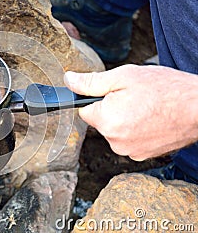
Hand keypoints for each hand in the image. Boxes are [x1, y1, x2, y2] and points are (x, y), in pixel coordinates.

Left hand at [65, 64, 197, 160]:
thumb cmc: (165, 89)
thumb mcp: (123, 77)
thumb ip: (91, 82)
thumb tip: (68, 80)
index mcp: (106, 121)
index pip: (84, 110)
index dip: (97, 99)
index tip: (111, 93)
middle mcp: (115, 142)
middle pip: (100, 121)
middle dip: (111, 109)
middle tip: (134, 98)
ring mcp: (129, 151)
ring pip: (115, 131)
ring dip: (124, 120)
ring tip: (146, 108)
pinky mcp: (142, 156)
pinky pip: (128, 140)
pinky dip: (136, 131)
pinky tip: (151, 120)